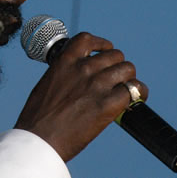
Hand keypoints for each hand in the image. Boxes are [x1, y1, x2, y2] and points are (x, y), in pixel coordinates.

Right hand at [14, 32, 147, 161]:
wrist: (39, 138)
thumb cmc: (38, 116)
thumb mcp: (48, 83)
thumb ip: (65, 74)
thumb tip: (77, 78)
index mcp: (65, 61)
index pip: (88, 39)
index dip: (101, 44)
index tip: (104, 51)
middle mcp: (83, 68)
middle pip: (115, 55)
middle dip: (116, 66)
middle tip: (115, 78)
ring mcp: (96, 85)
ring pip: (127, 69)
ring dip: (128, 78)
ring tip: (126, 88)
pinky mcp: (107, 105)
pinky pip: (133, 90)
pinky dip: (138, 94)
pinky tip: (134, 100)